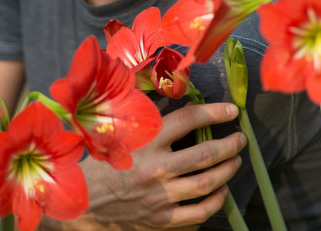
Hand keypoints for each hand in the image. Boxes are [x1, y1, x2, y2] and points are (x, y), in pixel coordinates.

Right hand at [50, 102, 245, 230]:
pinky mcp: (160, 219)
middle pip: (205, 154)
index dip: (214, 112)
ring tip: (234, 161)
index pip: (189, 119)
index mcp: (145, 140)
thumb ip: (148, 117)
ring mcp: (159, 196)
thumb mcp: (120, 131)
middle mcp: (155, 167)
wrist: (80, 200)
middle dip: (230, 145)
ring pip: (206, 183)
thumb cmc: (101, 160)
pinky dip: (215, 202)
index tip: (231, 110)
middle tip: (240, 139)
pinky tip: (221, 192)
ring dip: (227, 170)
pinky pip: (197, 212)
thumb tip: (180, 101)